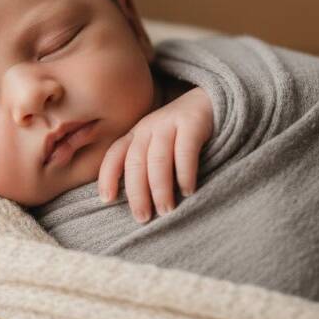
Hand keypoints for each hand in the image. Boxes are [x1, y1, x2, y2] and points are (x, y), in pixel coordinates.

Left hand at [98, 86, 212, 222]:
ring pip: (157, 159)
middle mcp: (149, 127)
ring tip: (166, 210)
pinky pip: (185, 151)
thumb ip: (145, 165)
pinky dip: (184, 174)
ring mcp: (169, 123)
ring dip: (160, 188)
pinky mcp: (192, 123)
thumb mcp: (157, 145)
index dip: (107, 176)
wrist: (212, 101)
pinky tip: (188, 191)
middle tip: (142, 217)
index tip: (106, 199)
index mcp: (136, 135)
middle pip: (135, 162)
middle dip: (136, 192)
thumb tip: (136, 203)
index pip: (115, 155)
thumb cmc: (182, 134)